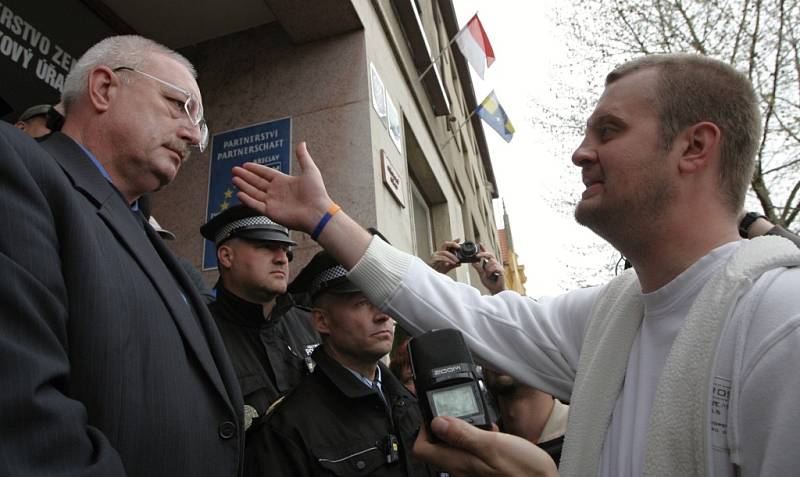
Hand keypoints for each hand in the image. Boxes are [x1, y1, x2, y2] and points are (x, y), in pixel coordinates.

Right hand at [232, 142, 331, 233]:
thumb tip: (302, 143)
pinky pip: (256, 205)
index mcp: (284, 181)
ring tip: (234, 179)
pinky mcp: (271, 212)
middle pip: (257, 182)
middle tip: (234, 170)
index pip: (266, 173)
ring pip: (254, 192)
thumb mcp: (310, 170)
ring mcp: (273, 202)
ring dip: (244, 186)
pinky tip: (239, 193)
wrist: (317, 212)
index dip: (256, 169)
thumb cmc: (316, 193)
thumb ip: (303, 157)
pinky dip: (247, 200)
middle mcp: (277, 191)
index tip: (245, 164)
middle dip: (245, 176)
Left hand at [413, 416, 557, 476]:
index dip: (422, 428)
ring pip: (455, 447)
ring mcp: (473, 470)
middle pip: (437, 446)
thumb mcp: (493, 445)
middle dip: (445, 425)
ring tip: (478, 419)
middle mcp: (461, 469)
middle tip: (458, 411)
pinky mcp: (485, 469)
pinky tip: (492, 432)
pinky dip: (478, 438)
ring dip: (463, 430)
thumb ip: (463, 433)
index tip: (435, 413)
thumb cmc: (524, 471)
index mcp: (458, 462)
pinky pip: (472, 451)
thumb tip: (436, 422)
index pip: (421, 448)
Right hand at [429, 239, 462, 273]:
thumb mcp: (447, 267)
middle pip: (445, 244)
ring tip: (457, 261)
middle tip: (459, 247)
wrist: (430, 276)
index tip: (459, 239)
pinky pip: (442, 258)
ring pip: (445, 252)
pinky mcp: (433, 259)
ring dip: (452, 256)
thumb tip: (459, 263)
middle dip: (453, 244)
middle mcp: (438, 252)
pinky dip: (448, 260)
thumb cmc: (436, 271)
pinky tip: (451, 263)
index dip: (453, 242)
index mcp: (442, 253)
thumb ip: (453, 264)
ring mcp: (435, 255)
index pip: (448, 245)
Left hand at [473, 245, 504, 294]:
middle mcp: (495, 264)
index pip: (487, 255)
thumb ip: (478, 268)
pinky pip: (494, 267)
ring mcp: (499, 266)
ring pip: (490, 262)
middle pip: (489, 255)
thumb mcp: (481, 275)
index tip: (480, 243)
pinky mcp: (501, 270)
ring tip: (489, 275)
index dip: (484, 249)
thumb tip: (473, 262)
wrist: (495, 290)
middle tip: (477, 255)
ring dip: (487, 269)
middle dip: (483, 254)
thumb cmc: (490, 283)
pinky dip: (491, 272)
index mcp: (490, 264)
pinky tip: (492, 276)